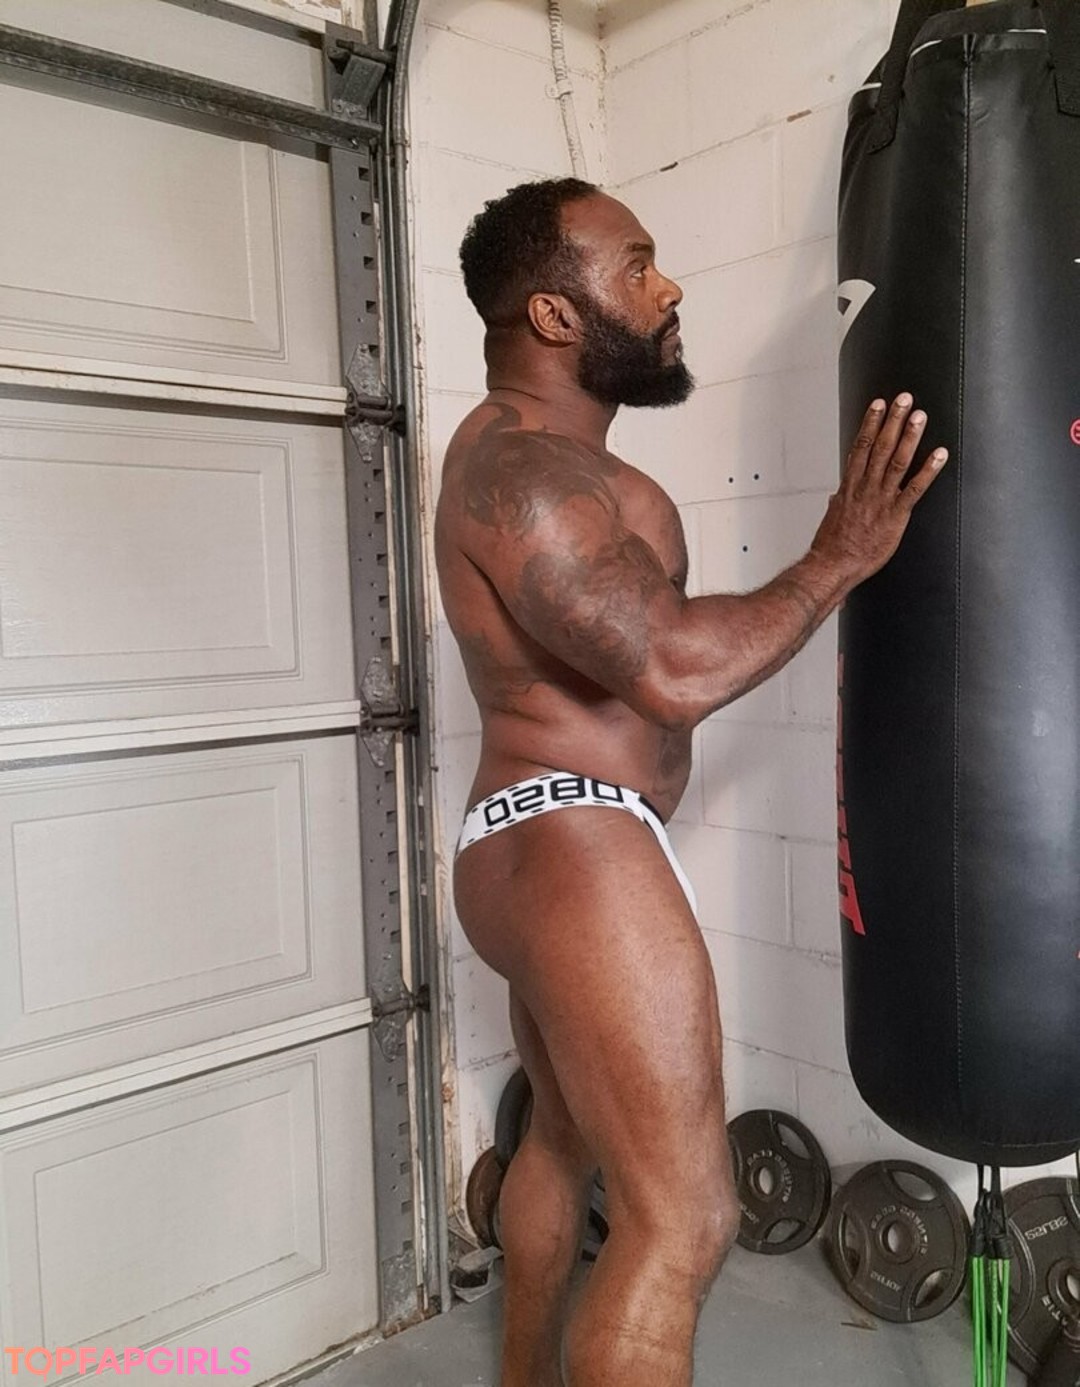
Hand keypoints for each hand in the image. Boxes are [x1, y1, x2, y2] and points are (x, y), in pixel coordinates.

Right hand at [811, 393, 947, 584]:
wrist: (833, 565)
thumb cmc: (831, 546)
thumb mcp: (832, 518)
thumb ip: (838, 502)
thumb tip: (837, 496)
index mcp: (850, 486)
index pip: (860, 447)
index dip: (871, 424)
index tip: (878, 405)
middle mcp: (865, 487)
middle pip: (879, 446)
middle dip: (893, 420)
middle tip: (904, 399)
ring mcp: (880, 500)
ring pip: (896, 461)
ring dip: (909, 436)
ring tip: (919, 416)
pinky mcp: (895, 516)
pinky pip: (915, 488)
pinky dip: (929, 470)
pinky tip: (940, 454)